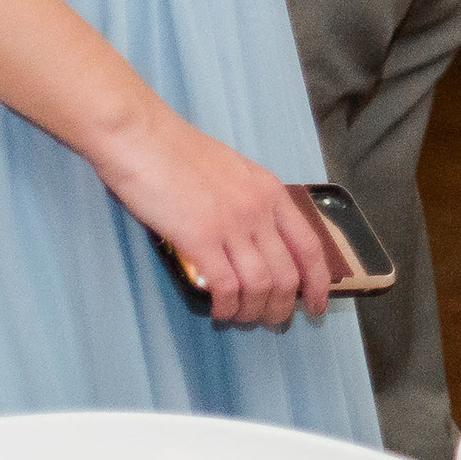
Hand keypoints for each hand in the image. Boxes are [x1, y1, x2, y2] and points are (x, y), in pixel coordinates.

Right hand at [92, 113, 331, 328]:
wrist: (142, 137)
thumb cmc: (179, 154)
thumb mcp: (234, 172)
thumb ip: (251, 202)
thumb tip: (258, 239)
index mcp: (272, 192)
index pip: (310, 247)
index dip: (318, 283)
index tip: (318, 306)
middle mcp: (260, 209)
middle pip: (288, 274)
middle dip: (283, 306)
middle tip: (271, 322)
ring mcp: (231, 224)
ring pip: (261, 284)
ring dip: (253, 311)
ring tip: (240, 318)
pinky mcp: (199, 237)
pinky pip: (225, 285)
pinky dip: (226, 306)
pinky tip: (218, 311)